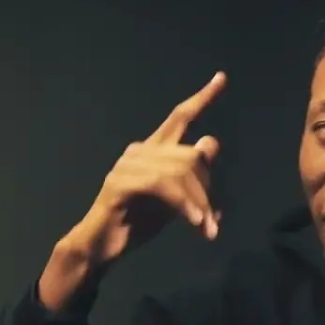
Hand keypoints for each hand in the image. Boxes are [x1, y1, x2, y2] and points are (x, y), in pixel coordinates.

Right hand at [65, 72, 226, 266]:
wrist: (102, 246)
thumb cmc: (138, 221)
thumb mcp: (175, 198)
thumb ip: (193, 175)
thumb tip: (212, 142)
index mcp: (154, 150)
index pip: (180, 117)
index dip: (202, 98)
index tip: (221, 78)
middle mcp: (140, 150)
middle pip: (191, 156)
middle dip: (207, 192)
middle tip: (213, 223)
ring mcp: (127, 164)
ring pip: (180, 171)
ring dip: (198, 203)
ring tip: (205, 229)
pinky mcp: (119, 182)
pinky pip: (162, 185)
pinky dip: (183, 204)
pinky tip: (194, 223)